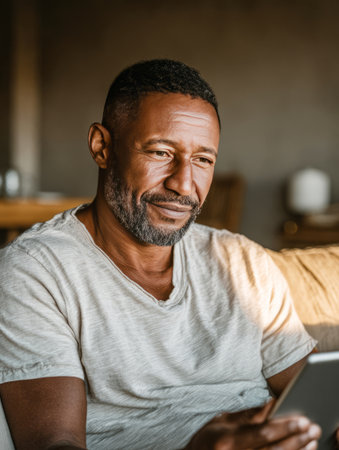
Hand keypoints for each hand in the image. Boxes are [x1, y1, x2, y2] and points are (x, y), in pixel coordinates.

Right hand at [185, 402, 321, 449]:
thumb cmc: (208, 440)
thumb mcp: (222, 421)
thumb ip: (247, 415)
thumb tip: (272, 403)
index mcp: (228, 440)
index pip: (262, 433)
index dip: (284, 427)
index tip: (302, 420)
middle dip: (296, 440)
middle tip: (312, 429)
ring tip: (311, 442)